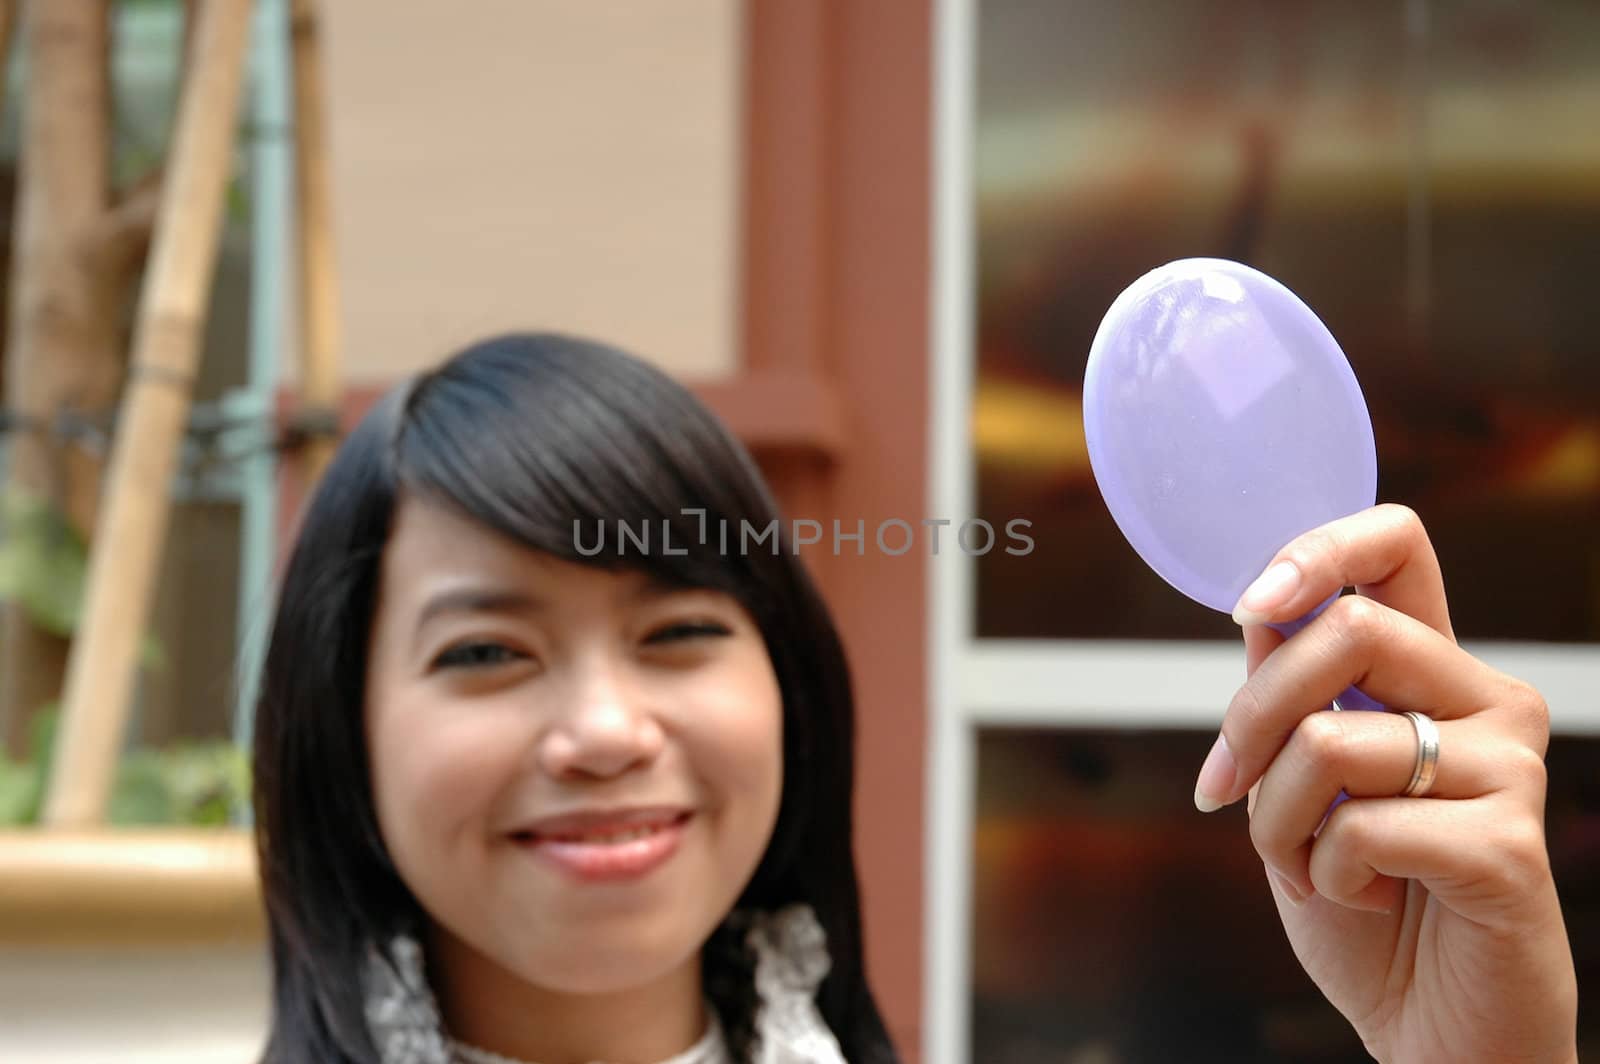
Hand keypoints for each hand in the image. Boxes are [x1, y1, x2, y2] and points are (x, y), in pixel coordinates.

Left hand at [1195, 504, 1578, 1063]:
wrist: (1428, 1026)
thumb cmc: (1364, 902)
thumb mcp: (1298, 787)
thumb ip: (1290, 697)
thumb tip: (1262, 610)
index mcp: (1430, 671)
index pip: (1397, 546)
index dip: (1319, 548)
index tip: (1254, 602)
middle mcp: (1483, 700)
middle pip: (1346, 631)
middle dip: (1252, 716)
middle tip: (1228, 788)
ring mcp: (1508, 767)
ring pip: (1333, 738)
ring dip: (1276, 817)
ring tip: (1309, 864)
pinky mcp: (1510, 843)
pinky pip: (1363, 825)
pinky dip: (1325, 870)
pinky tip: (1365, 895)